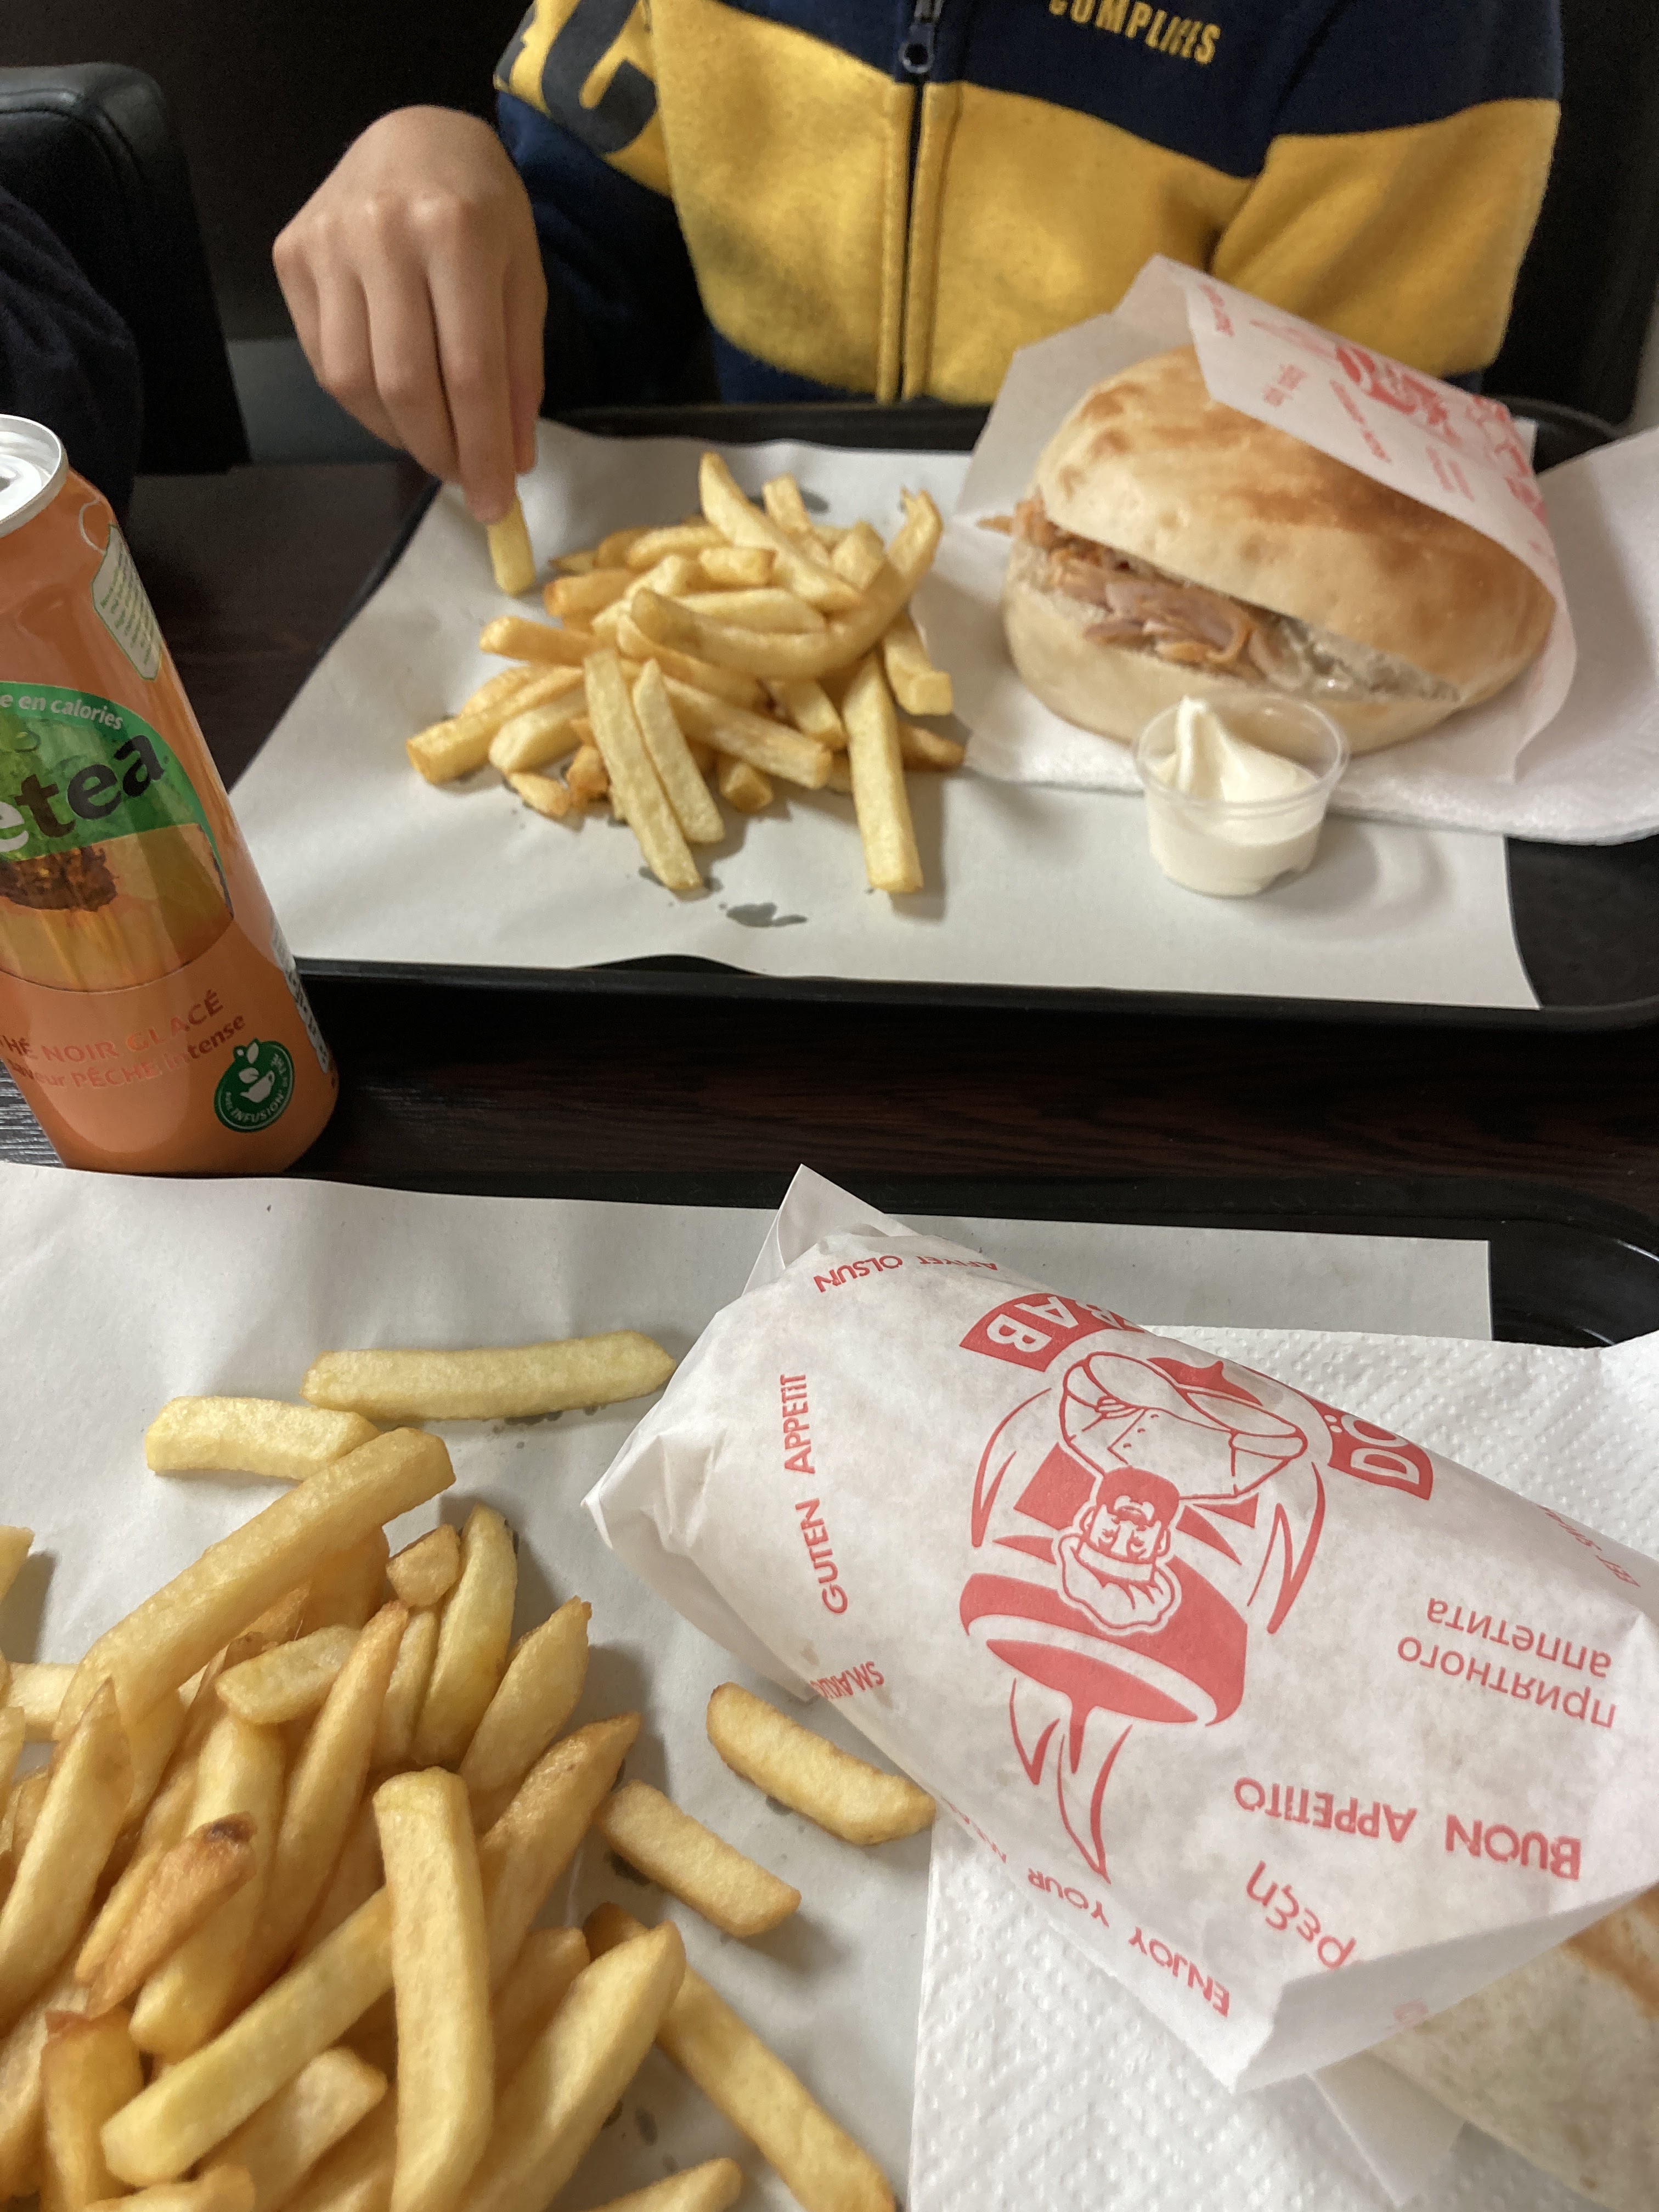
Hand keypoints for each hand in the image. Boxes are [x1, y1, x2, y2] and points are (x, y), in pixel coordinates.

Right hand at [274, 107, 546, 521]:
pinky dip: (363, 401)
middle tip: (464, 479)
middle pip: (405, 384)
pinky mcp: (291, 255)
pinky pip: (322, 359)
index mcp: (455, 233)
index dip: (483, 451)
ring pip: (352, 381)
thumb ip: (521, 371)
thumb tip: (512, 461)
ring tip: (433, 440)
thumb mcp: (524, 279)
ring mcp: (327, 243)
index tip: (496, 504)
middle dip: (439, 451)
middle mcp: (382, 233)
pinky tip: (395, 400)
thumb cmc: (481, 209)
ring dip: (397, 434)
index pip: (469, 373)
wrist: (414, 136)